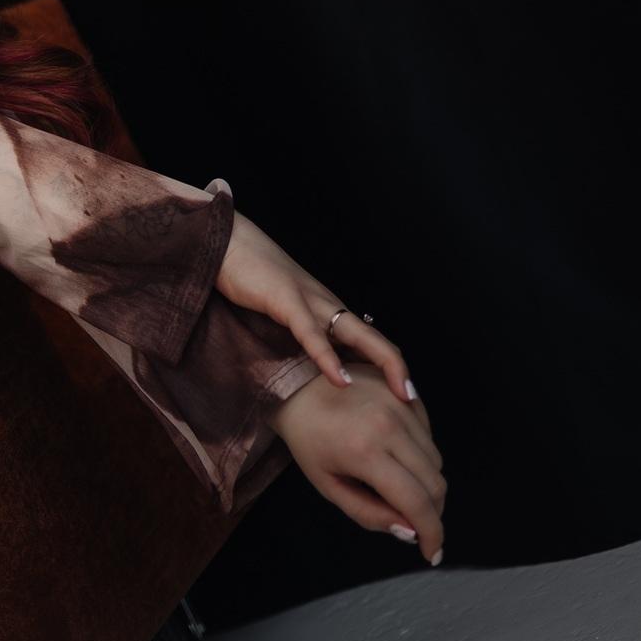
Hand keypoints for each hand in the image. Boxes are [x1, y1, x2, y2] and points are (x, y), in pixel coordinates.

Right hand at [215, 210, 415, 403]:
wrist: (228, 242)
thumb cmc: (250, 278)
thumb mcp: (278, 313)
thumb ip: (295, 335)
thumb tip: (305, 370)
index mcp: (325, 310)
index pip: (368, 340)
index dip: (388, 365)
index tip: (401, 396)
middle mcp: (327, 304)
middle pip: (374, 338)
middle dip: (398, 368)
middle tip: (413, 399)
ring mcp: (309, 300)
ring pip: (357, 334)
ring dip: (383, 364)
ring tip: (399, 392)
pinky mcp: (286, 299)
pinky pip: (312, 333)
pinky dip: (328, 358)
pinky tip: (340, 380)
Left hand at [273, 359, 446, 564]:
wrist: (296, 387)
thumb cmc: (308, 441)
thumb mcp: (328, 486)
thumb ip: (368, 514)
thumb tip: (409, 532)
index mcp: (365, 451)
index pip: (416, 502)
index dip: (431, 533)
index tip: (432, 553)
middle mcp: (389, 425)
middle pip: (435, 482)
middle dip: (433, 513)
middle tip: (418, 526)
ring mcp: (399, 403)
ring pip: (436, 460)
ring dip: (428, 484)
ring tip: (403, 491)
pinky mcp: (404, 390)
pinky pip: (429, 434)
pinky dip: (422, 455)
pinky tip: (398, 458)